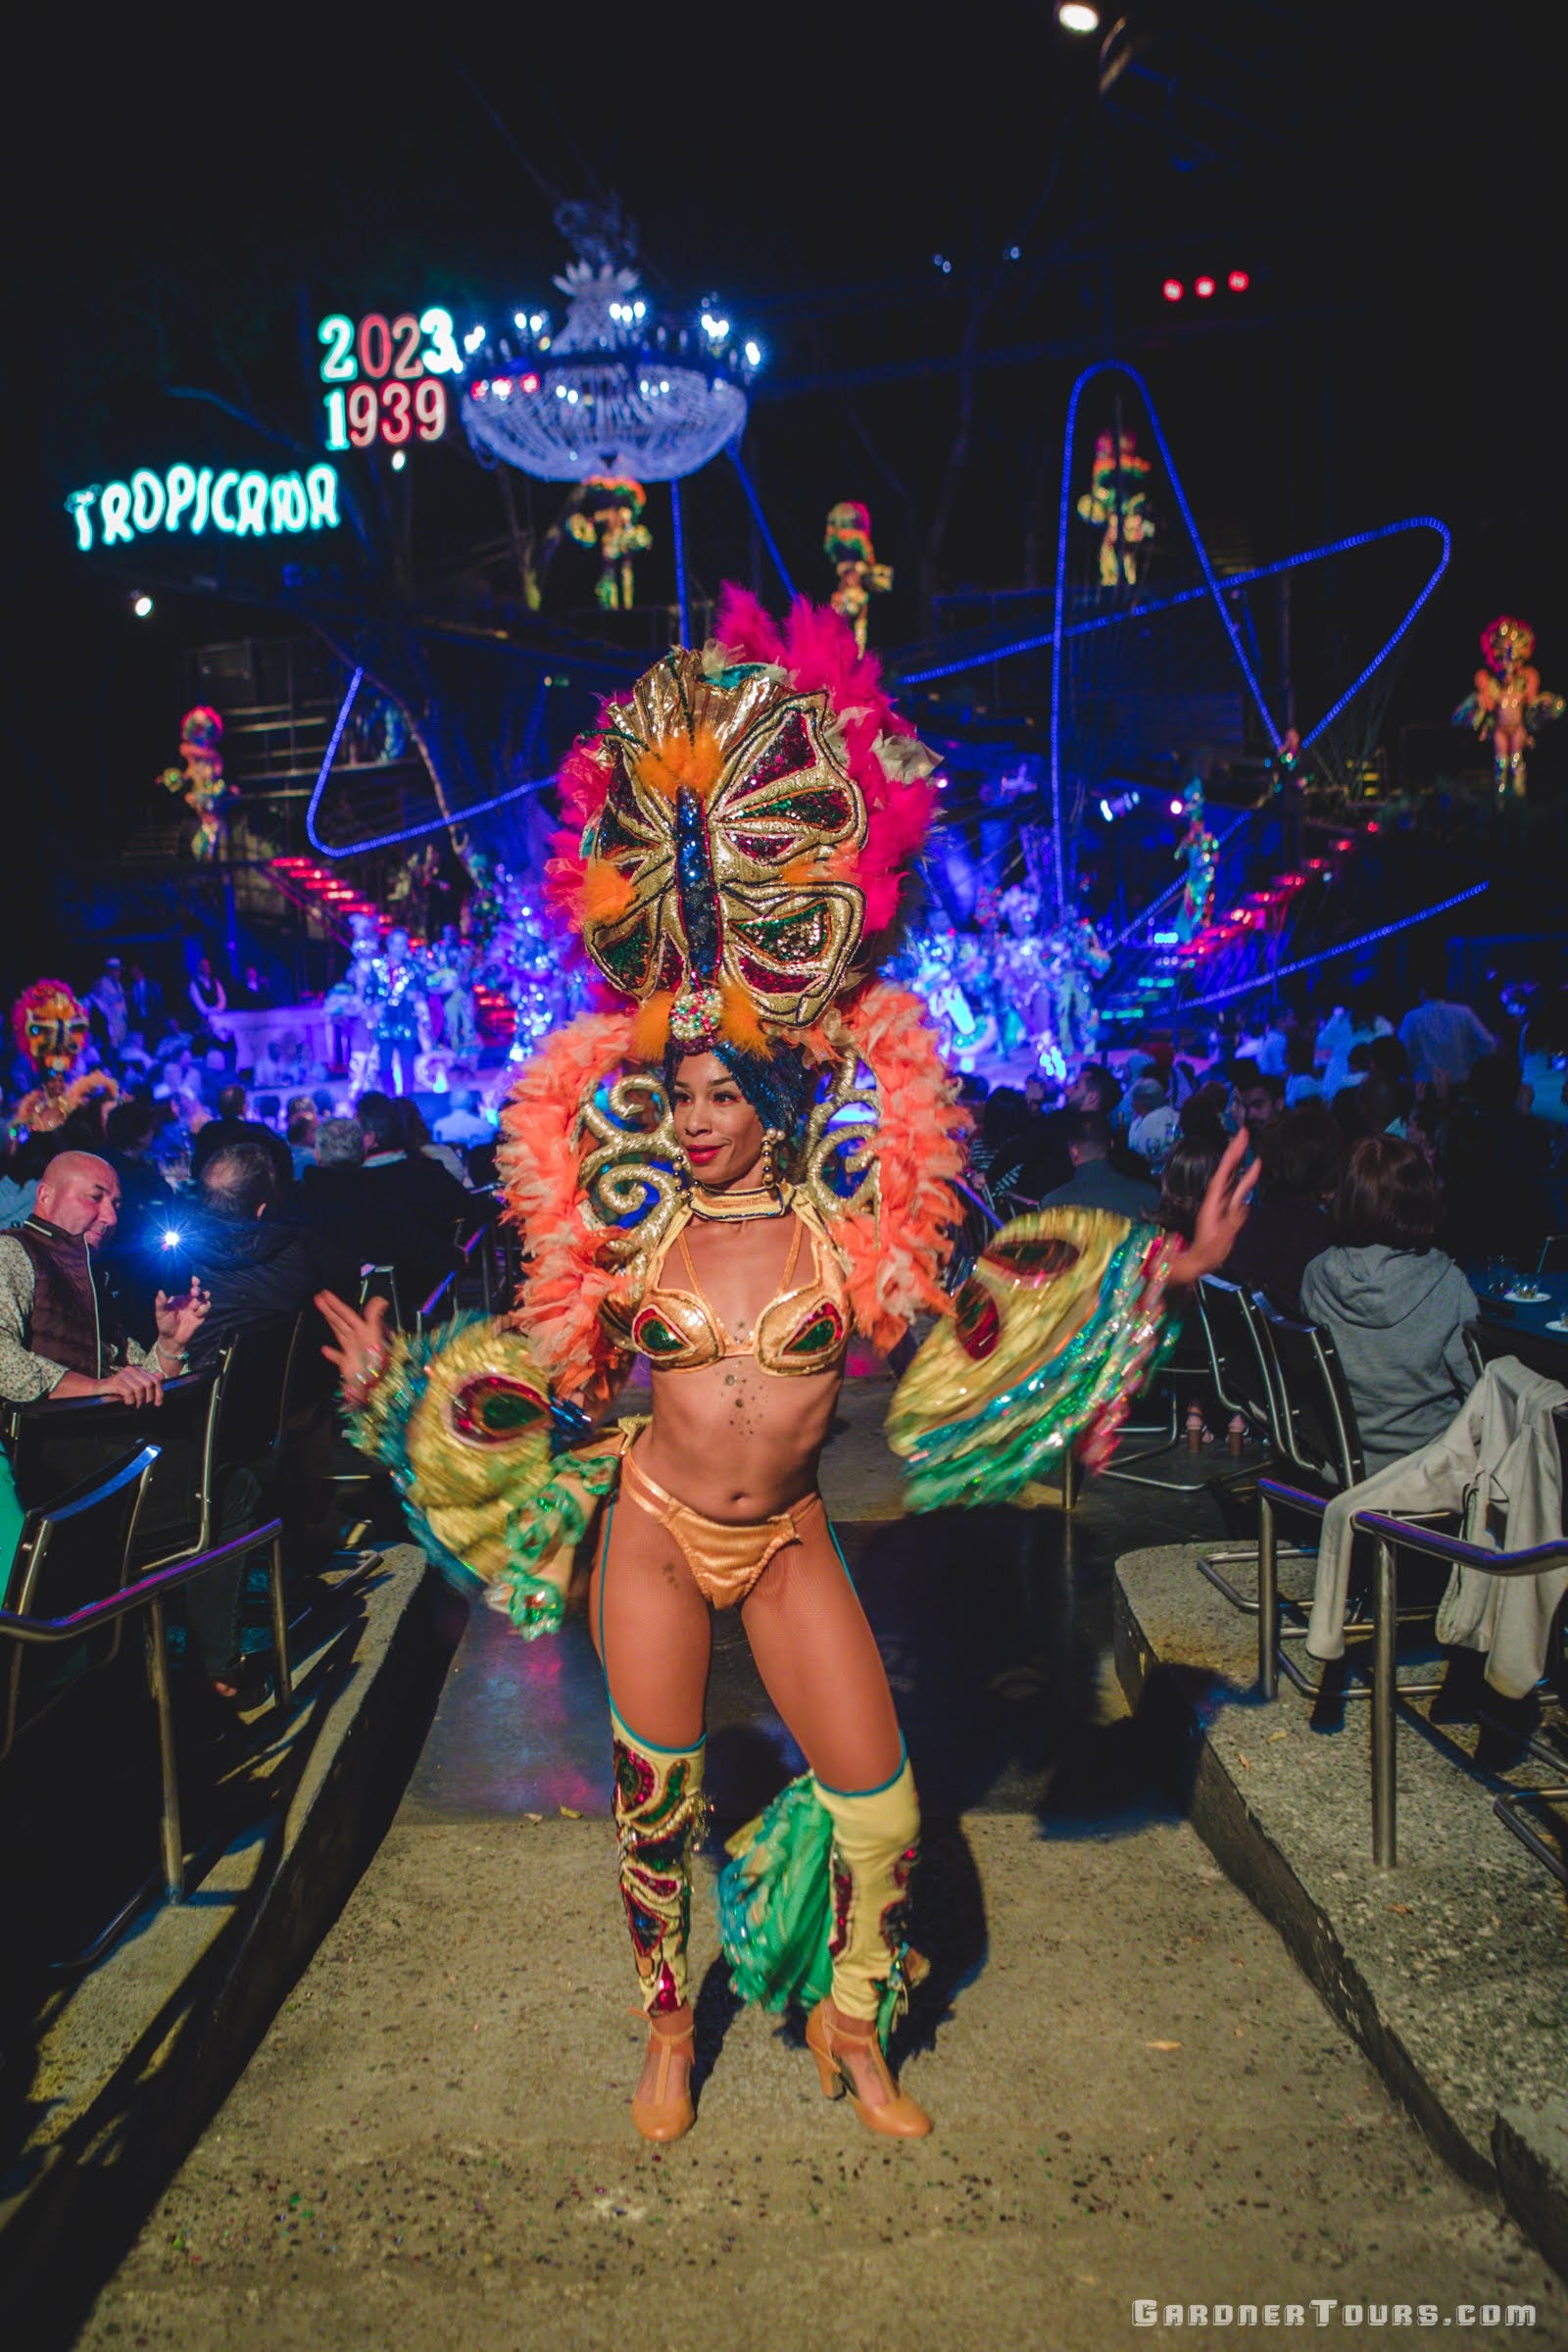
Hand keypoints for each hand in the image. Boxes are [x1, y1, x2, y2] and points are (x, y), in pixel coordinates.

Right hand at [101, 1361, 163, 1407]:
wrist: (98, 1390)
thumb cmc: (117, 1390)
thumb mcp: (134, 1386)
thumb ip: (148, 1381)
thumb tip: (161, 1375)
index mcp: (138, 1370)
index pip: (155, 1380)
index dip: (159, 1393)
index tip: (157, 1403)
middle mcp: (132, 1370)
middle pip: (149, 1384)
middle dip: (149, 1398)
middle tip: (144, 1406)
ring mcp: (124, 1375)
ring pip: (140, 1388)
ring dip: (139, 1401)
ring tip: (135, 1405)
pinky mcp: (116, 1381)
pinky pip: (129, 1392)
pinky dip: (130, 1400)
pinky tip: (127, 1403)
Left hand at [155, 1276, 210, 1349]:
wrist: (172, 1338)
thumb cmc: (164, 1324)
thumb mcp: (160, 1313)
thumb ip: (160, 1303)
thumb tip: (160, 1291)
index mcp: (179, 1297)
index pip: (187, 1285)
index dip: (192, 1281)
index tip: (193, 1280)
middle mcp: (188, 1300)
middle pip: (198, 1290)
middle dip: (197, 1289)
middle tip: (193, 1292)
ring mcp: (195, 1308)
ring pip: (204, 1297)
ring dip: (200, 1299)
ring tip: (193, 1307)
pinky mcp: (200, 1315)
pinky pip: (206, 1307)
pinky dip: (203, 1308)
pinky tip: (196, 1313)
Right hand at [316, 1290, 390, 1402]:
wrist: (374, 1385)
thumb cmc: (375, 1361)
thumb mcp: (375, 1336)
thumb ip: (374, 1317)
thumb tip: (380, 1299)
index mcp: (362, 1331)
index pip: (346, 1314)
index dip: (335, 1304)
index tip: (325, 1294)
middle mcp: (356, 1339)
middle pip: (341, 1321)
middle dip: (330, 1310)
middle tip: (318, 1299)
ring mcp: (351, 1351)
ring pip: (339, 1333)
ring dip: (331, 1323)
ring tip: (323, 1313)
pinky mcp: (347, 1365)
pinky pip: (338, 1357)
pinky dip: (331, 1353)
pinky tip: (325, 1350)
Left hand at [1170, 1128, 1260, 1286]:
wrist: (1199, 1262)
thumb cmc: (1208, 1252)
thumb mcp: (1221, 1238)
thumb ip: (1234, 1222)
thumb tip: (1245, 1205)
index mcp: (1213, 1202)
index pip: (1223, 1173)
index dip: (1232, 1155)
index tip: (1239, 1138)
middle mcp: (1216, 1198)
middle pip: (1227, 1171)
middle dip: (1236, 1152)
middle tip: (1244, 1133)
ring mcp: (1221, 1204)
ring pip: (1233, 1179)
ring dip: (1241, 1164)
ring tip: (1251, 1149)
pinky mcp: (1226, 1211)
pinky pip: (1237, 1191)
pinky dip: (1245, 1180)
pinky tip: (1252, 1172)